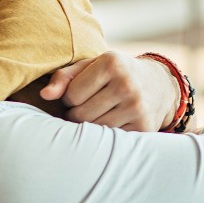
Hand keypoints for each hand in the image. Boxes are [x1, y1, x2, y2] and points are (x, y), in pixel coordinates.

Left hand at [40, 51, 178, 131]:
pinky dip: (105, 135)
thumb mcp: (91, 67)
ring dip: (89, 126)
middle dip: (77, 114)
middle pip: (80, 115)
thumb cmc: (115, 74)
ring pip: (94, 129)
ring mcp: (136, 106)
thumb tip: (44, 95)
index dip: (70, 97)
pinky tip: (112, 121)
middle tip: (87, 106)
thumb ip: (64, 77)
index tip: (80, 93)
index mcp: (111, 63)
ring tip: (98, 113)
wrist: (159, 85)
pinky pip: (110, 139)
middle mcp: (126, 84)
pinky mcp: (143, 126)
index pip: (71, 95)